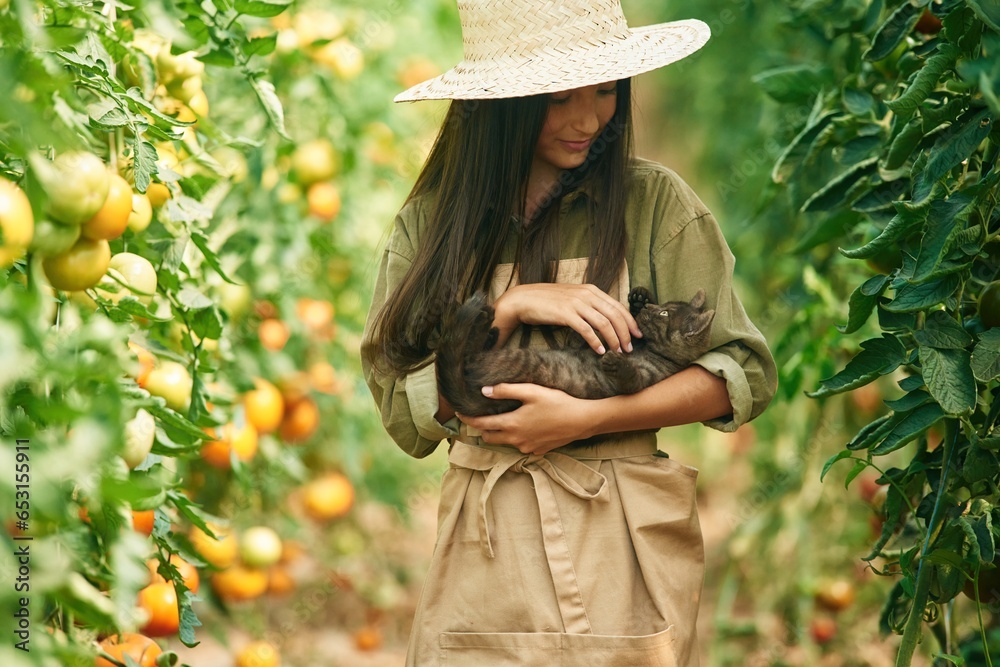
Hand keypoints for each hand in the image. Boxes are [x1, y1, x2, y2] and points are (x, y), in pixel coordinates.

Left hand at [456, 383, 595, 455]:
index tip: (458, 413)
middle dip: (483, 428)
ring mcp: (527, 448)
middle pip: (489, 437)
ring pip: (505, 441)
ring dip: (501, 432)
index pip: (480, 424)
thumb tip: (484, 391)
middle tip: (482, 415)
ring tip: (507, 418)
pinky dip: (518, 437)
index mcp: (512, 424)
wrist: (582, 421)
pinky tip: (528, 425)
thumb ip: (506, 390)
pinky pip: (521, 445)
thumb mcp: (532, 391)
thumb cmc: (558, 403)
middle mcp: (516, 440)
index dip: (467, 419)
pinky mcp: (538, 451)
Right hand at [492, 283, 640, 354]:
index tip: (637, 336)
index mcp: (591, 290)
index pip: (618, 306)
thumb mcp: (573, 298)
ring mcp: (576, 303)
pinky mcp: (565, 313)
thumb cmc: (549, 302)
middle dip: (625, 334)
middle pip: (615, 315)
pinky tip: (599, 351)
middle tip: (629, 349)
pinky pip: (586, 329)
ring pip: (604, 323)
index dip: (630, 322)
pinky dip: (595, 342)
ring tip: (617, 353)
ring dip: (613, 340)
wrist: (524, 299)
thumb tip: (606, 320)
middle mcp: (586, 294)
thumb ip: (590, 305)